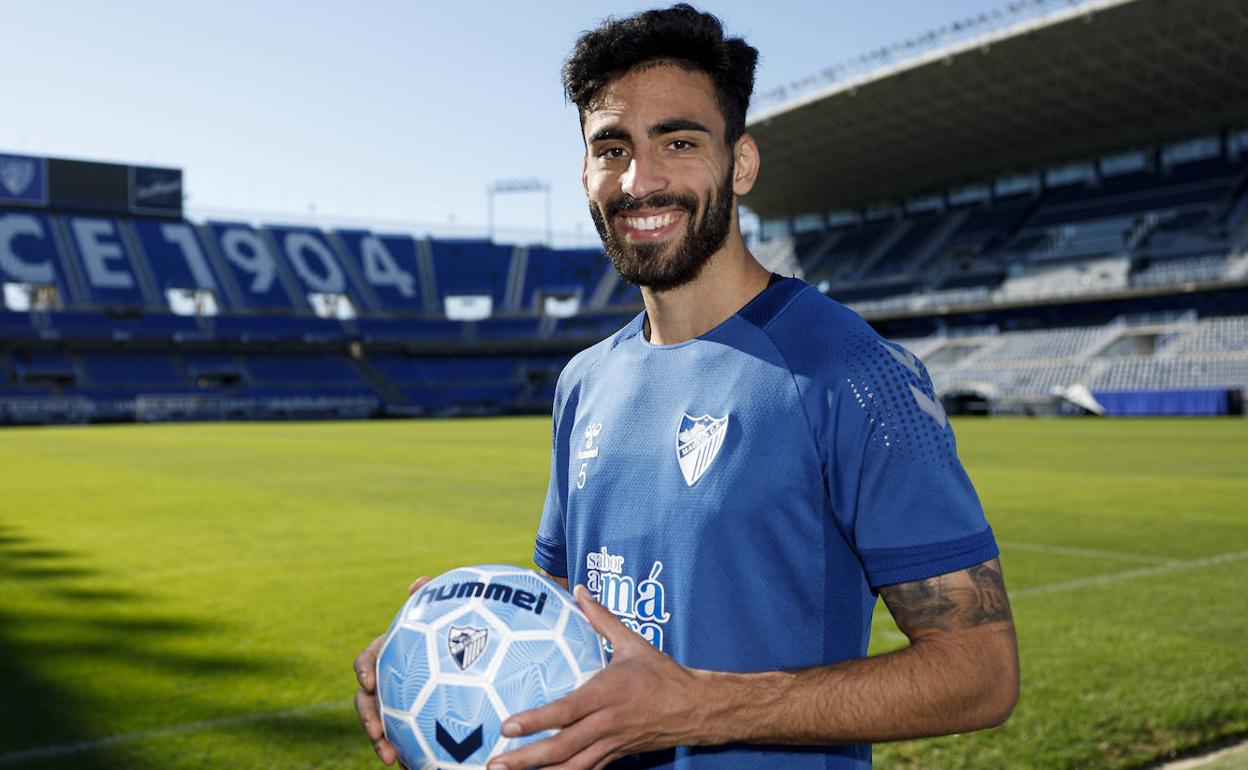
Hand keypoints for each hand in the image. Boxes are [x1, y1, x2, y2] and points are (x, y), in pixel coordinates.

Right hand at [354, 576, 431, 766]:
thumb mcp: (440, 617)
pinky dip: (406, 753)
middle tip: (377, 734)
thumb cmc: (449, 633)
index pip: (367, 660)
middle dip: (368, 719)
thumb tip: (420, 581)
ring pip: (380, 726)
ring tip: (390, 758)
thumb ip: (429, 602)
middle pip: (366, 701)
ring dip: (380, 743)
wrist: (466, 664)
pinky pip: (402, 740)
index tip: (368, 682)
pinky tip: (415, 767)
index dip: (364, 670)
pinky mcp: (409, 724)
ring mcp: (395, 705)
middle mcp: (386, 682)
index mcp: (389, 655)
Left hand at [488, 585, 712, 769]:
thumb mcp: (632, 642)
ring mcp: (611, 744)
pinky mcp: (616, 756)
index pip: (566, 711)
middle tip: (495, 763)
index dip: (535, 722)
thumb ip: (602, 618)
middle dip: (526, 758)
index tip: (507, 726)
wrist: (695, 708)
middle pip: (562, 747)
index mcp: (608, 693)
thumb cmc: (662, 674)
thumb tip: (580, 590)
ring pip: (571, 767)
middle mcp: (607, 723)